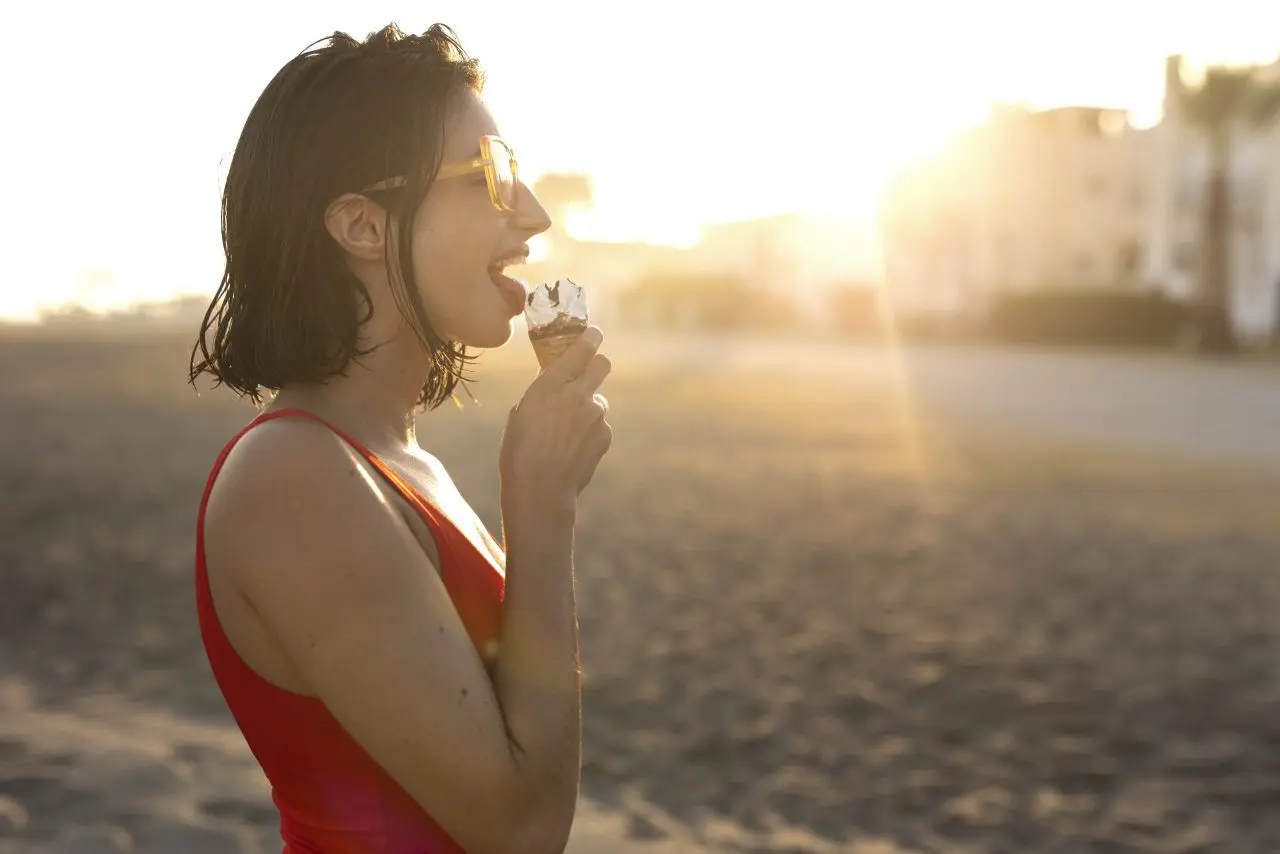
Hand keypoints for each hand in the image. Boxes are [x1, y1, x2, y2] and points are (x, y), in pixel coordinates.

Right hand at [500, 326, 611, 513]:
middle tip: (586, 376)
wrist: (541, 490)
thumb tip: (552, 382)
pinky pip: (600, 425)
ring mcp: (595, 415)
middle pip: (603, 364)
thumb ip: (541, 392)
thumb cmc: (519, 453)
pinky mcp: (605, 435)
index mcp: (550, 385)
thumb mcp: (520, 414)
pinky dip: (590, 432)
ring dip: (588, 408)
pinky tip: (573, 449)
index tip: (592, 335)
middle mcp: (577, 395)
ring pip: (599, 400)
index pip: (582, 348)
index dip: (590, 338)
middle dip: (596, 365)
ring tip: (567, 433)